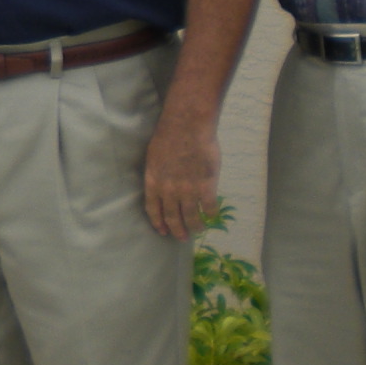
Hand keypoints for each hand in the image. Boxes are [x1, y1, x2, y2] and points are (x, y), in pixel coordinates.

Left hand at [143, 109, 219, 238]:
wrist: (187, 126)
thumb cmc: (168, 136)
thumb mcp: (153, 157)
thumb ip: (159, 175)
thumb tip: (163, 188)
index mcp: (153, 182)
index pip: (153, 210)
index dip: (159, 223)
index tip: (163, 231)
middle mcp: (169, 191)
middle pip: (173, 218)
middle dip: (177, 231)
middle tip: (182, 238)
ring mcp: (188, 191)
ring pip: (192, 218)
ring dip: (195, 227)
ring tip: (198, 230)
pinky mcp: (206, 187)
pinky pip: (209, 208)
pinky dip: (211, 215)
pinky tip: (212, 216)